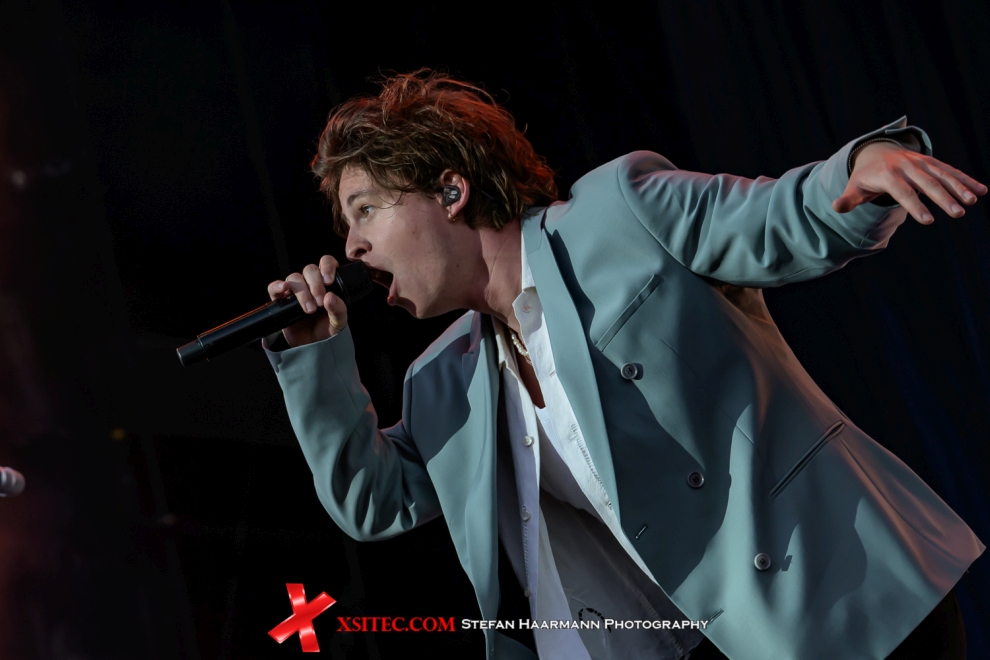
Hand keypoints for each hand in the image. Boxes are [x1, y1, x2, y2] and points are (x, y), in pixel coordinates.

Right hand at [267, 255, 348, 347]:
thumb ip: (338, 309)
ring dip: (302, 292)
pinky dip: (277, 286)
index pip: (326, 262)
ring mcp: (295, 291)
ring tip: (309, 310)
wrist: (312, 347)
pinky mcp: (281, 300)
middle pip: (310, 270)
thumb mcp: (339, 322)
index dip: (327, 266)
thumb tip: (330, 296)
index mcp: (327, 282)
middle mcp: (310, 283)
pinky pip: (274, 287)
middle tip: (320, 302)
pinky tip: (283, 289)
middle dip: (315, 285)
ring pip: (294, 278)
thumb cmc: (327, 330)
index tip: (329, 281)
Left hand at [832, 142, 986, 223]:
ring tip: (973, 201)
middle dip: (943, 198)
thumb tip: (835, 207)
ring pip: (942, 175)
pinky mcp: (931, 162)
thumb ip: (847, 199)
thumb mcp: (854, 188)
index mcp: (887, 175)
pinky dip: (966, 180)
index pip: (902, 192)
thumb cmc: (864, 178)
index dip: (915, 206)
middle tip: (958, 213)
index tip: (928, 221)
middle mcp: (906, 166)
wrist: (875, 153)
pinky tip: (982, 191)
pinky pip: (950, 171)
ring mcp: (920, 162)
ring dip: (959, 187)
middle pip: (926, 183)